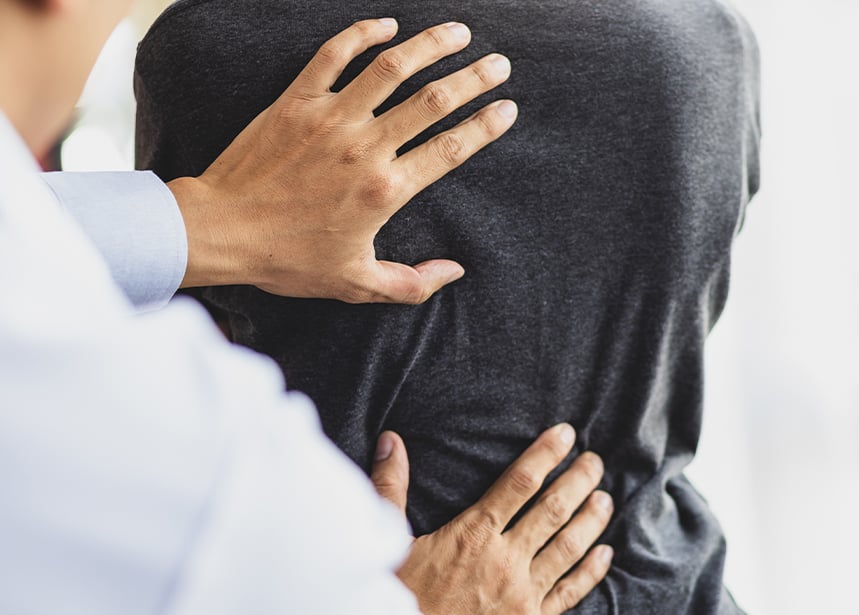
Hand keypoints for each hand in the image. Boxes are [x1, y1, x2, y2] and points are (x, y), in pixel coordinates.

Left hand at [168, 18, 516, 303]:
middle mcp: (365, 148)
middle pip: (433, 101)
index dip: (487, 126)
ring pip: (391, 68)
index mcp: (385, 190)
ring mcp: (330, 119)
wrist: (222, 231)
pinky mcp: (297, 101)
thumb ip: (411, 283)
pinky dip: (362, 35)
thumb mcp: (355, 285)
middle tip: (499, 64)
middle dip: (473, 78)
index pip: (451, 149)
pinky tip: (387, 25)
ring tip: (459, 32)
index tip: (508, 108)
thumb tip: (454, 272)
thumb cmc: (287, 260)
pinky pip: (333, 55)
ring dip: (431, 45)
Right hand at [371, 426, 613, 614]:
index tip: (565, 434)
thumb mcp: (390, 540)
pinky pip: (569, 593)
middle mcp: (504, 561)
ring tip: (605, 498)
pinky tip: (605, 554)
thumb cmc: (400, 593)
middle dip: (578, 481)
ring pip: (567, 549)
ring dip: (591, 520)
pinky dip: (590, 572)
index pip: (519, 482)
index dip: (545, 454)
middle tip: (595, 461)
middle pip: (552, 510)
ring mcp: (522, 595)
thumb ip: (391, 487)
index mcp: (472, 534)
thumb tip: (391, 440)